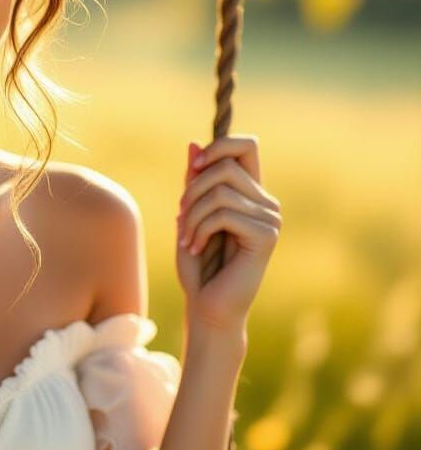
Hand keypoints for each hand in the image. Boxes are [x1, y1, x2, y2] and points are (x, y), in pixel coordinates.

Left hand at [175, 135, 280, 333]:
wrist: (207, 305)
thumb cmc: (198, 263)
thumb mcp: (189, 214)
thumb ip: (194, 181)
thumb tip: (193, 143)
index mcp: (250, 193)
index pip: (247, 146)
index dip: (219, 146)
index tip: (195, 167)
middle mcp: (265, 202)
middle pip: (225, 166)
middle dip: (192, 189)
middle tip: (180, 216)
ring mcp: (270, 219)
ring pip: (220, 191)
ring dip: (191, 214)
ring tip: (185, 237)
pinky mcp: (266, 236)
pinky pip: (223, 214)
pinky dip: (199, 229)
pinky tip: (195, 247)